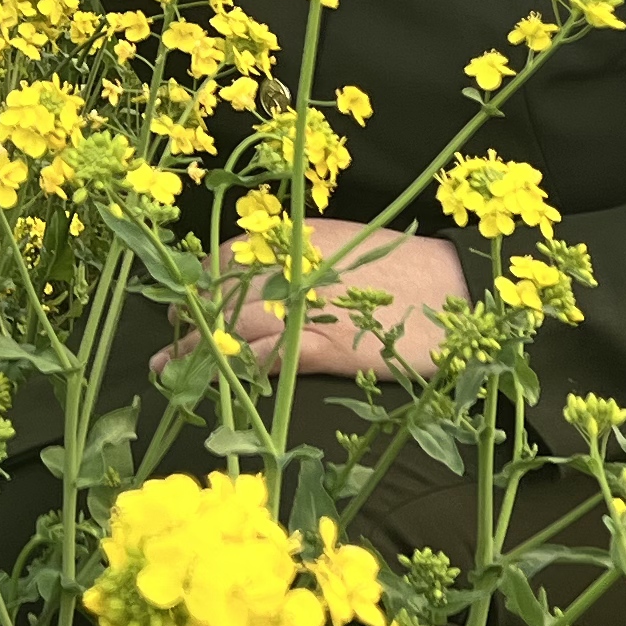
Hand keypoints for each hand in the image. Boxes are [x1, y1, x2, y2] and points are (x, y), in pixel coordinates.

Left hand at [154, 216, 466, 381]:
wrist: (457, 286)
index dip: (198, 283)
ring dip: (196, 350)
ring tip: (168, 368)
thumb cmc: (407, 268)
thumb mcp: (346, 246)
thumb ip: (304, 255)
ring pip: (233, 327)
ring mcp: (308, 309)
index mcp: (298, 242)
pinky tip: (218, 383)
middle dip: (189, 318)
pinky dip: (238, 368)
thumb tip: (266, 272)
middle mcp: (294, 270)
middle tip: (169, 340)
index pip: (227, 258)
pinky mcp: (328, 347)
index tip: (183, 300)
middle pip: (221, 295)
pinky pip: (269, 357)